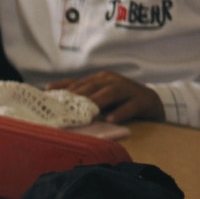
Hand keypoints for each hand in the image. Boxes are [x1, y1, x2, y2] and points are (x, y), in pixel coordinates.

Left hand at [48, 71, 164, 122]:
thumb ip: (77, 92)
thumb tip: (48, 90)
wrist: (152, 102)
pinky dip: (121, 112)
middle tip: (63, 108)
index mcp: (100, 79)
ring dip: (97, 101)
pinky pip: (131, 106)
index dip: (63, 90)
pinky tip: (111, 119)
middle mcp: (112, 81)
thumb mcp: (98, 95)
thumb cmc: (119, 100)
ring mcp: (128, 89)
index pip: (79, 83)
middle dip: (77, 96)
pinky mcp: (143, 100)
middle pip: (93, 87)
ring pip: (111, 93)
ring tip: (86, 112)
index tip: (47, 98)